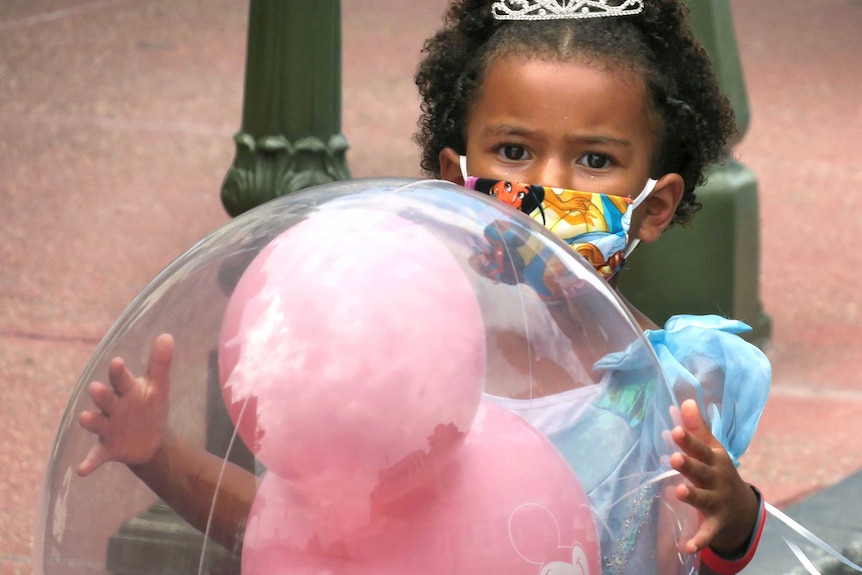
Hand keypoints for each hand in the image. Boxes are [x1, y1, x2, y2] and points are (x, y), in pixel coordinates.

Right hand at [76, 334, 173, 475]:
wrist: (149, 439)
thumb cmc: (149, 407)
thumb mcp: (158, 387)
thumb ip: (160, 363)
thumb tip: (167, 336)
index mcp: (126, 391)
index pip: (121, 378)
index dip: (118, 372)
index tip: (118, 362)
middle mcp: (112, 407)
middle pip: (104, 398)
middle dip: (101, 394)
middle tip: (96, 388)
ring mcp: (107, 428)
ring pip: (95, 422)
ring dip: (91, 421)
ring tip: (85, 417)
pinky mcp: (107, 449)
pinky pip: (95, 456)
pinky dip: (89, 463)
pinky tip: (82, 470)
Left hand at [670, 399, 758, 555]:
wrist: (743, 509)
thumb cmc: (718, 471)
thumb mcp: (712, 449)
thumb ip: (696, 427)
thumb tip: (684, 400)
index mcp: (715, 460)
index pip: (700, 448)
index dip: (688, 439)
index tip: (674, 430)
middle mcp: (717, 480)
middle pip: (702, 471)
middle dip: (689, 465)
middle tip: (674, 458)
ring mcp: (718, 502)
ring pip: (704, 499)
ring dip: (693, 496)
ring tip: (679, 492)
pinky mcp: (716, 523)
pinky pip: (707, 532)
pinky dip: (699, 540)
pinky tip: (687, 547)